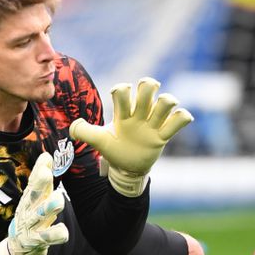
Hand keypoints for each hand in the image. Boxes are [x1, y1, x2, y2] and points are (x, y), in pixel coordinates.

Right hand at [0, 152, 69, 254]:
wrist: (17, 250)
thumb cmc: (30, 220)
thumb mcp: (35, 200)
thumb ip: (41, 181)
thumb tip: (46, 155)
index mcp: (29, 200)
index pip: (33, 182)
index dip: (39, 169)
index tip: (46, 157)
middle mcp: (28, 210)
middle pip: (33, 196)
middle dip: (40, 184)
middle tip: (47, 173)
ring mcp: (30, 226)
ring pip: (39, 216)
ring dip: (48, 207)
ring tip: (59, 199)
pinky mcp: (34, 242)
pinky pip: (45, 238)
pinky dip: (54, 235)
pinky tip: (64, 232)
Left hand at [69, 77, 192, 196]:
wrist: (127, 168)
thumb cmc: (114, 149)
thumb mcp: (99, 141)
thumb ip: (85, 132)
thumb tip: (72, 128)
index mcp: (123, 114)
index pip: (123, 92)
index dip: (121, 89)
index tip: (118, 94)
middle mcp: (139, 115)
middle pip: (147, 89)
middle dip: (148, 86)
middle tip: (147, 94)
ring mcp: (152, 125)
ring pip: (165, 103)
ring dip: (167, 101)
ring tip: (166, 106)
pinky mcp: (162, 137)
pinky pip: (177, 123)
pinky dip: (182, 117)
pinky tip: (181, 118)